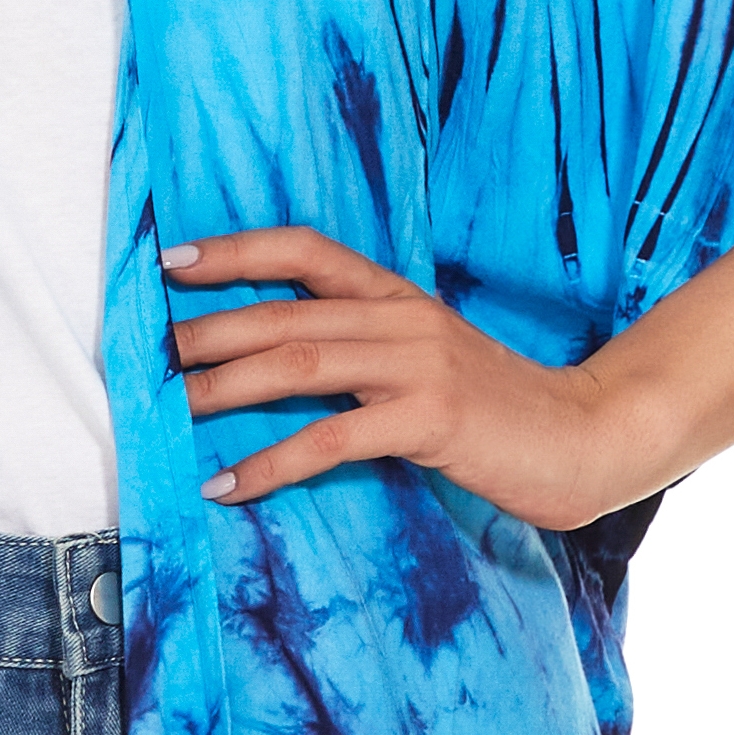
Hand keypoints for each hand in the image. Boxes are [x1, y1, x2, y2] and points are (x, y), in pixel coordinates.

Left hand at [165, 229, 631, 531]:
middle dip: (206, 330)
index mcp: (399, 298)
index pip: (306, 252)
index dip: (238, 251)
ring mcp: (417, 366)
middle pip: (283, 311)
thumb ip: (369, 353)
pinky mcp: (429, 420)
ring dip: (223, 388)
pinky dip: (270, 463)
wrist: (586, 438)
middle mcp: (402, 319)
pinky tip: (227, 483)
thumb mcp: (430, 364)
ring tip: (170, 410)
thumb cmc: (500, 411)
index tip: (174, 261)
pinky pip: (330, 440)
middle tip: (147, 353)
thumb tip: (286, 367)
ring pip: (296, 362)